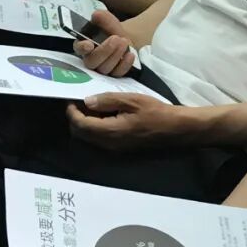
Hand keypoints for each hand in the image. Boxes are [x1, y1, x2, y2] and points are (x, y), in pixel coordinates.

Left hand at [67, 94, 188, 150]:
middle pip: (81, 134)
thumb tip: (87, 101)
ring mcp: (113, 148)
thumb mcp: (131, 100)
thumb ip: (107, 100)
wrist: (174, 128)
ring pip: (89, 137)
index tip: (71, 99)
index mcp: (110, 131)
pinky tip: (102, 113)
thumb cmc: (155, 112)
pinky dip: (94, 126)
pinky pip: (99, 138)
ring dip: (85, 122)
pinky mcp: (119, 147)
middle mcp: (108, 144)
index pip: (80, 125)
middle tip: (79, 101)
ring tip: (91, 104)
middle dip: (75, 118)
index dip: (72, 112)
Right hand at [74, 10, 135, 76]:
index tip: (89, 45)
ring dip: (115, 55)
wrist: (124, 39)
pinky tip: (130, 54)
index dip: (82, 48)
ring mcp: (102, 69)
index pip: (78, 48)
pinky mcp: (114, 74)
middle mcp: (90, 59)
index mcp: (84, 45)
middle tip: (115, 39)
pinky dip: (125, 64)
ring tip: (124, 42)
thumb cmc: (111, 31)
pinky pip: (117, 74)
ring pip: (105, 68)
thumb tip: (96, 15)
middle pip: (92, 62)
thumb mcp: (108, 21)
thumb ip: (102, 18)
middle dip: (104, 51)